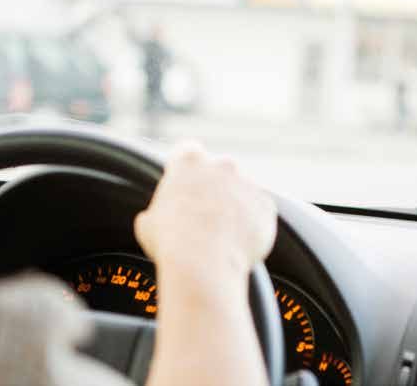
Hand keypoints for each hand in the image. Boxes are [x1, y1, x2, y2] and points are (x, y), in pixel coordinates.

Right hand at [136, 144, 275, 385]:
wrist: (203, 264)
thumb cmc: (170, 247)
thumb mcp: (149, 226)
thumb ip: (156, 214)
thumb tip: (152, 223)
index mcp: (187, 162)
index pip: (188, 153)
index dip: (188, 172)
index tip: (190, 187)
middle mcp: (220, 166)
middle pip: (220, 172)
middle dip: (217, 192)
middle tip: (208, 220)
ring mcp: (246, 184)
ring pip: (242, 194)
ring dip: (236, 211)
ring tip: (227, 240)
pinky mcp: (267, 206)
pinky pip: (261, 214)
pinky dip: (254, 228)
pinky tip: (243, 249)